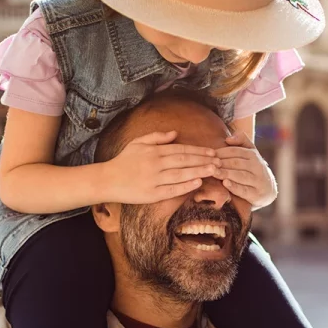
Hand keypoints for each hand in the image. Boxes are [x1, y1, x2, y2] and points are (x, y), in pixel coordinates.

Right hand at [104, 131, 219, 204]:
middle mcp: (155, 164)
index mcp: (154, 151)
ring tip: (214, 170)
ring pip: (181, 174)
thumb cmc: (123, 161)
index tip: (212, 151)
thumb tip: (175, 133)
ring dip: (199, 171)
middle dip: (203, 160)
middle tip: (219, 161)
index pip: (181, 149)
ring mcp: (154, 180)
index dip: (198, 150)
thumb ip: (156, 137)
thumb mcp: (138, 143)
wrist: (107, 180)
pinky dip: (185, 186)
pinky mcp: (151, 194)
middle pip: (184, 161)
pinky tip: (197, 183)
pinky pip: (172, 190)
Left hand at [214, 131, 276, 208]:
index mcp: (253, 155)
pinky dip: (235, 187)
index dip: (221, 152)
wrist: (268, 190)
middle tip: (207, 164)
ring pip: (240, 175)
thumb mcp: (250, 153)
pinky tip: (225, 183)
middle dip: (221, 163)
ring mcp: (258, 181)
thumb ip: (241, 141)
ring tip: (213, 172)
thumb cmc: (252, 169)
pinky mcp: (256, 194)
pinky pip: (244, 190)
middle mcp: (257, 166)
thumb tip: (228, 138)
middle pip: (236, 163)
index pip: (235, 151)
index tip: (207, 155)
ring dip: (226, 173)